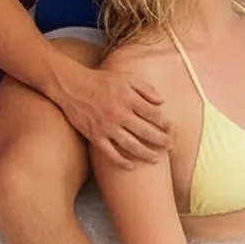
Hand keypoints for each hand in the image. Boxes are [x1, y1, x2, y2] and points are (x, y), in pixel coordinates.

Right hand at [56, 65, 172, 168]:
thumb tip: (162, 101)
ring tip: (156, 158)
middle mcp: (119, 114)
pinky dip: (121, 161)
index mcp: (129, 98)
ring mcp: (107, 127)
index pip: (153, 114)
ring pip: (131, 145)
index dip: (165, 123)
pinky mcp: (95, 136)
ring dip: (145, 154)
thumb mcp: (127, 77)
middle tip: (170, 146)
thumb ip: (146, 88)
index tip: (172, 129)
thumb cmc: (102, 81)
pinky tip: (131, 166)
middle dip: (161, 141)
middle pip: (146, 132)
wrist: (72, 86)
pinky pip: (110, 152)